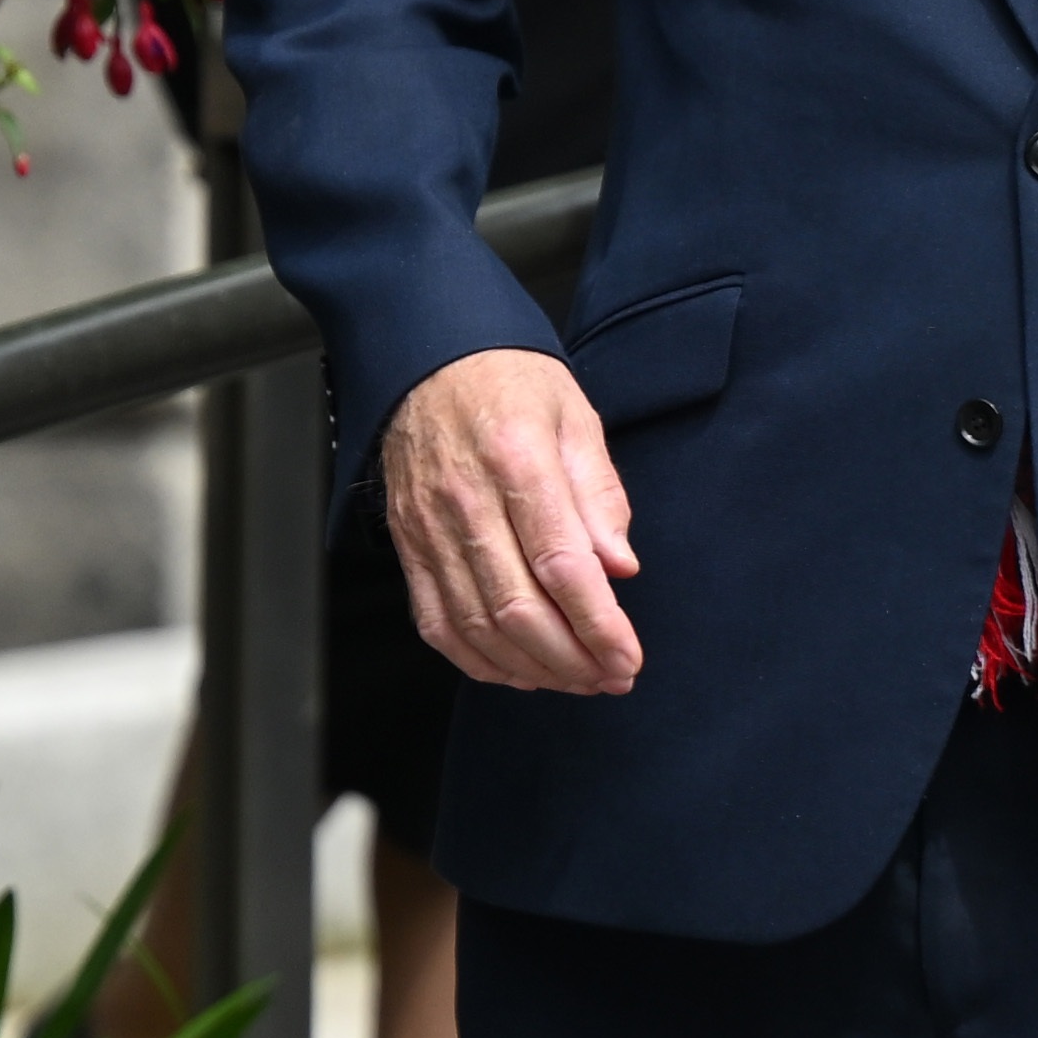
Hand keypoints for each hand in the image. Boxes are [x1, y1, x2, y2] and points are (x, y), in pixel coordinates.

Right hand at [380, 346, 641, 693]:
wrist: (428, 358)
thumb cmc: (508, 382)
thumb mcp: (574, 416)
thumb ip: (599, 495)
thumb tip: (619, 567)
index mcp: (516, 459)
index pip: (561, 564)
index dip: (599, 624)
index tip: (629, 657)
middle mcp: (465, 500)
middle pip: (517, 608)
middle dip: (572, 659)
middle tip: (612, 677)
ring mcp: (428, 528)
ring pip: (477, 626)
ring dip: (533, 668)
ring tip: (577, 680)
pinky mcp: (408, 546)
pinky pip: (438, 623)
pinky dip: (479, 660)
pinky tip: (519, 670)